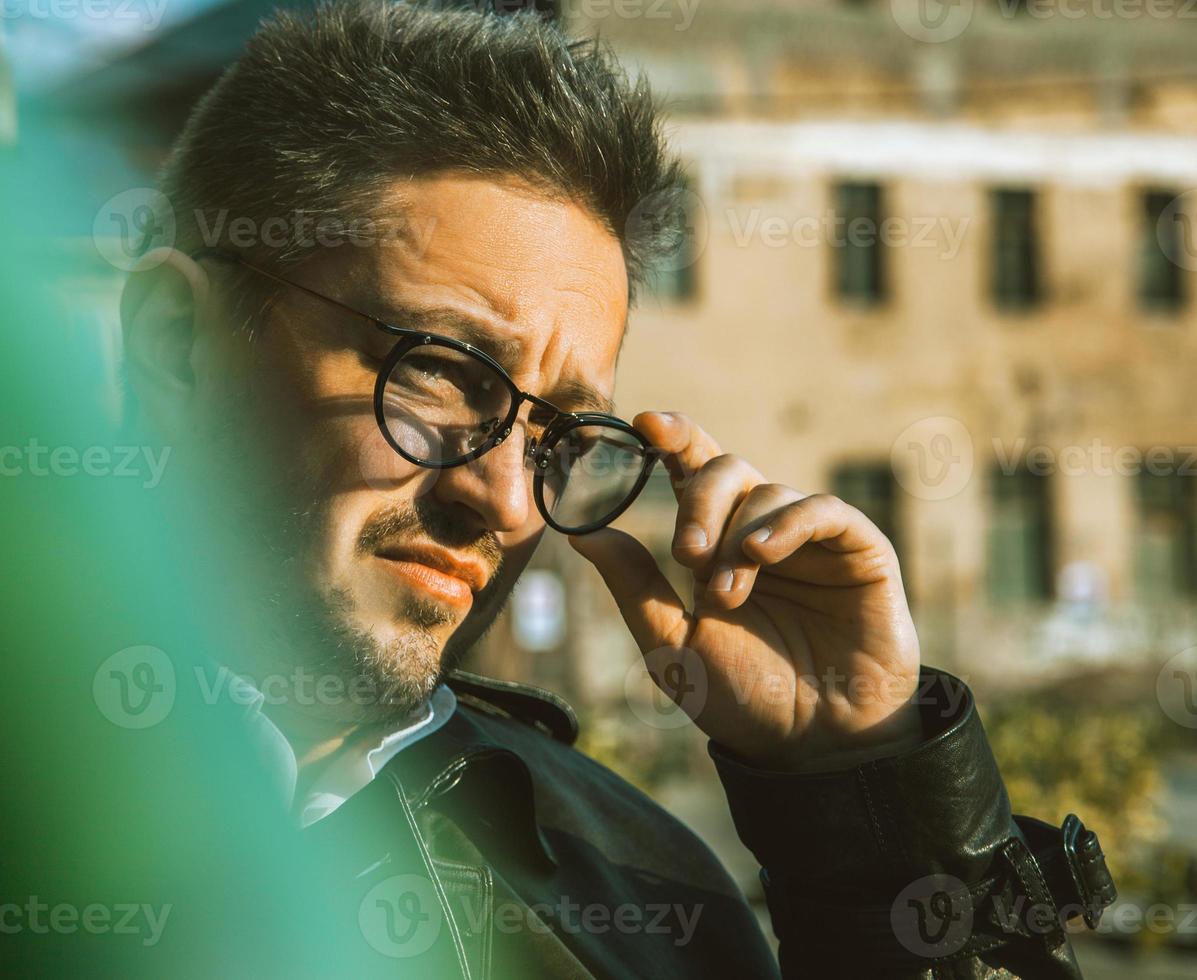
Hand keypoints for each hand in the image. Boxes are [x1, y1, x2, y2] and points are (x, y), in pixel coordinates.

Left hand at [569, 412, 922, 772]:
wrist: (812, 745)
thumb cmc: (743, 696)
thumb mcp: (673, 646)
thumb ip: (634, 585)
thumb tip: (580, 532)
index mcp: (715, 541)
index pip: (691, 469)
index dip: (673, 436)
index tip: (645, 423)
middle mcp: (761, 528)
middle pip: (725, 469)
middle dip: (699, 502)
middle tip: (686, 555)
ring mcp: (811, 538)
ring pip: (768, 491)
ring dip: (738, 536)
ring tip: (727, 594)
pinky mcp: (859, 550)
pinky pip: (822, 510)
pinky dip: (788, 523)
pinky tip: (762, 554)